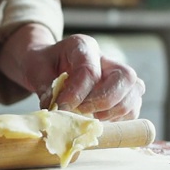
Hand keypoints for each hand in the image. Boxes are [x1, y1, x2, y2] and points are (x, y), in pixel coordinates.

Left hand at [0, 25, 144, 120]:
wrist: (48, 64)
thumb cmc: (42, 65)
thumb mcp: (35, 70)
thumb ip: (44, 88)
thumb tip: (52, 110)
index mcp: (84, 47)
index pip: (89, 71)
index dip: (76, 94)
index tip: (60, 108)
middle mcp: (107, 59)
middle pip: (125, 77)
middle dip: (103, 101)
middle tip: (80, 113)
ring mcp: (119, 76)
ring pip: (134, 92)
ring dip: (112, 112)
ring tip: (87, 118)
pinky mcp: (123, 93)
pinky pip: (132, 109)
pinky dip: (118, 120)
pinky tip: (96, 122)